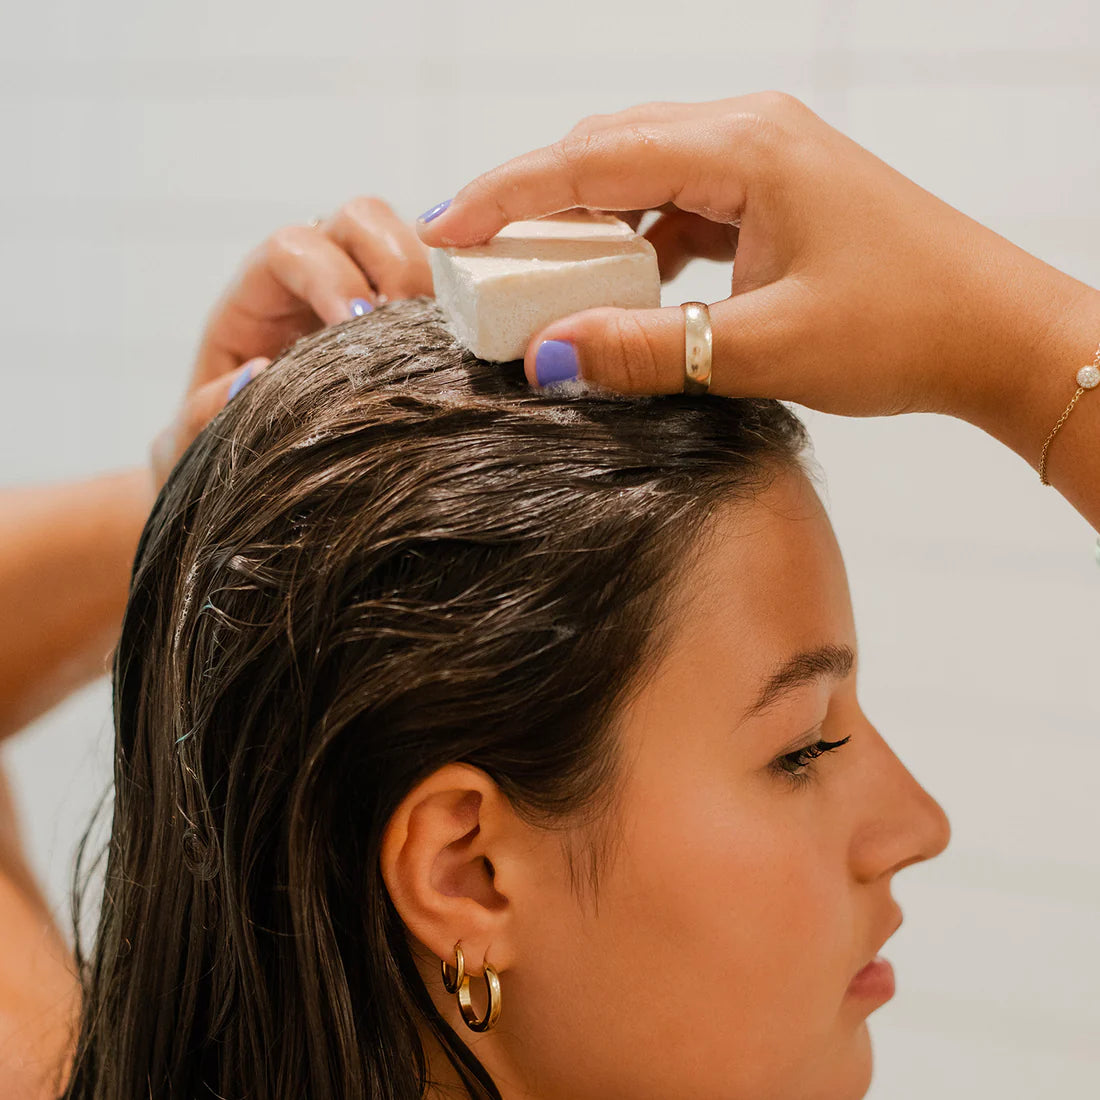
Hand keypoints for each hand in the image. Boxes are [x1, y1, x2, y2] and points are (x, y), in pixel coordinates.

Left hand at [151, 196, 432, 487]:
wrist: (252, 489)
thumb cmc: (220, 455)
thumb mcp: (194, 443)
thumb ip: (205, 414)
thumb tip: (256, 376)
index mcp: (258, 296)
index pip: (293, 247)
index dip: (329, 274)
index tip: (356, 326)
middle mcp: (316, 281)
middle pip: (360, 221)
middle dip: (394, 260)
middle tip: (414, 323)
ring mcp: (369, 295)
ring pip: (409, 245)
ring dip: (436, 281)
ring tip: (448, 341)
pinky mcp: (408, 327)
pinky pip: (441, 294)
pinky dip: (459, 312)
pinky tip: (463, 356)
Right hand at [415, 94, 1083, 425]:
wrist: (995, 331)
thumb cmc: (903, 327)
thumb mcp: (759, 349)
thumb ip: (646, 351)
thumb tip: (547, 359)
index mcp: (744, 148)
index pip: (589, 161)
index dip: (504, 197)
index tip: (440, 233)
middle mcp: (749, 133)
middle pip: (605, 151)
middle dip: (532, 204)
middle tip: (474, 261)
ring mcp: (763, 158)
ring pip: (639, 174)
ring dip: (585, 225)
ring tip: (538, 281)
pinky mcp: (773, 192)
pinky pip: (679, 201)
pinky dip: (637, 240)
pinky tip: (623, 286)